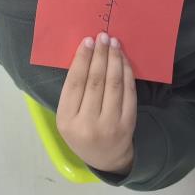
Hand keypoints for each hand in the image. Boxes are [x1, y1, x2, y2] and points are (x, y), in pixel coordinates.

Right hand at [56, 33, 136, 174]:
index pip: (75, 83)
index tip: (87, 41)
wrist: (106, 158)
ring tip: (114, 44)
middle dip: (99, 55)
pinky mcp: (127, 123)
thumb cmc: (82, 131)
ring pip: (113, 84)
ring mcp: (110, 125)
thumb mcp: (68, 116)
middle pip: (95, 81)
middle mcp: (87, 124)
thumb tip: (85, 54)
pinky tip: (123, 60)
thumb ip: (73, 91)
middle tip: (103, 37)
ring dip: (114, 60)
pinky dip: (126, 73)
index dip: (82, 59)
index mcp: (66, 120)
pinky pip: (128, 92)